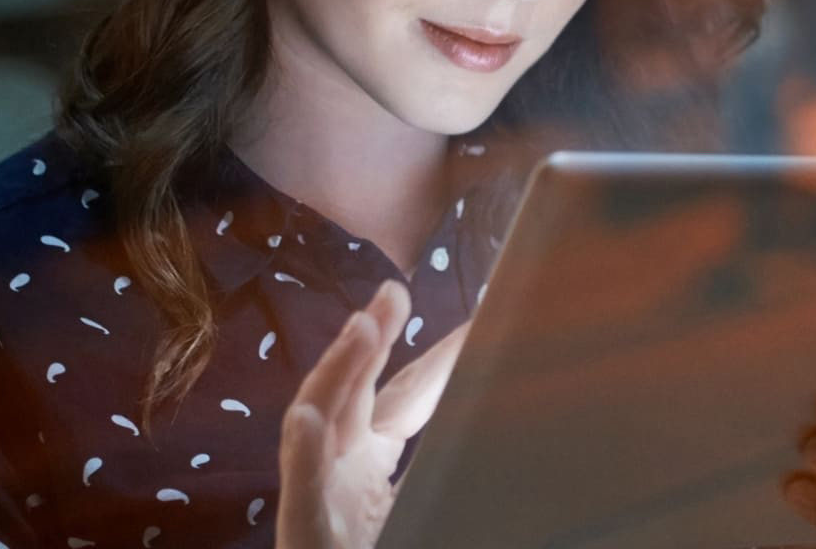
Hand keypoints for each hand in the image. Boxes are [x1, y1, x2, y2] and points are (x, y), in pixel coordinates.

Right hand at [275, 280, 468, 548]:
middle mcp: (341, 469)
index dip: (438, 358)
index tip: (477, 319)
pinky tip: (308, 417)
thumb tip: (512, 425)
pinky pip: (303, 493)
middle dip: (374, 338)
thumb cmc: (371, 545)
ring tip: (361, 326)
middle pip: (359, 391)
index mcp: (370, 462)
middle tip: (394, 291)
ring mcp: (319, 498)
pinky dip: (304, 454)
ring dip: (339, 371)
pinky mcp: (307, 533)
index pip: (407, 396)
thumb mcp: (425, 501)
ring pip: (321, 423)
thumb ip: (451, 463)